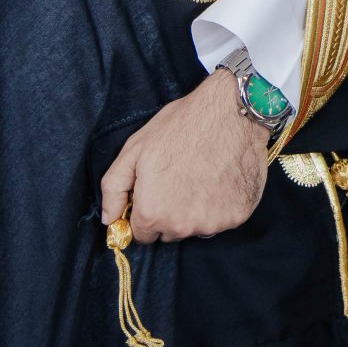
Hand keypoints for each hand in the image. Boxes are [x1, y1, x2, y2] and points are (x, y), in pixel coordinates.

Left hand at [98, 67, 270, 242]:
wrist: (231, 111)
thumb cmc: (182, 126)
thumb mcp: (135, 149)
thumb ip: (114, 189)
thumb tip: (109, 219)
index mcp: (153, 213)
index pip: (142, 235)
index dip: (145, 212)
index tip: (154, 191)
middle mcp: (183, 226)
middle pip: (169, 233)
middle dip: (169, 212)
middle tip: (178, 177)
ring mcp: (214, 223)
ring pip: (197, 227)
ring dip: (196, 210)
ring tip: (201, 174)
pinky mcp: (238, 216)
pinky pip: (222, 219)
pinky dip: (221, 204)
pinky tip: (221, 177)